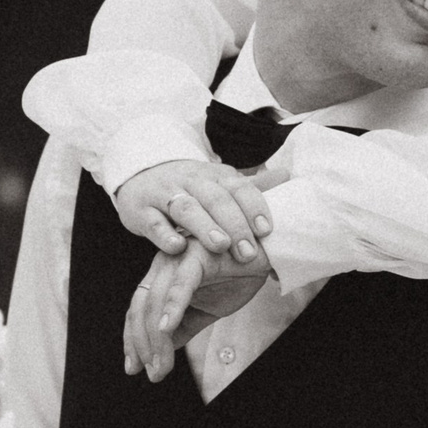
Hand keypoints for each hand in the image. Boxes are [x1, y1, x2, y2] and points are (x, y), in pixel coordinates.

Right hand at [114, 157, 272, 260]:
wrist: (139, 174)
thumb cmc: (189, 187)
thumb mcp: (219, 183)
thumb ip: (251, 186)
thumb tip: (287, 175)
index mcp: (215, 176)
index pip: (238, 187)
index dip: (254, 207)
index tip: (267, 230)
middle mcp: (191, 182)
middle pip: (215, 199)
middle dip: (234, 224)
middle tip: (248, 252)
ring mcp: (164, 194)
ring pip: (186, 207)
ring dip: (203, 226)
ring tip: (219, 246)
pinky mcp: (141, 210)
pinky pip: (152, 221)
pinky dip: (164, 234)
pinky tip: (177, 248)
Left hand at [124, 239, 271, 379]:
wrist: (269, 255)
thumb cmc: (238, 276)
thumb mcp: (208, 310)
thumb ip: (184, 327)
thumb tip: (163, 350)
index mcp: (163, 277)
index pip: (139, 311)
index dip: (133, 340)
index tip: (135, 368)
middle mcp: (164, 264)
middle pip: (141, 307)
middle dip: (143, 344)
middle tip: (153, 374)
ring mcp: (179, 258)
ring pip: (157, 300)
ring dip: (157, 337)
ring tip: (162, 364)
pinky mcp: (198, 255)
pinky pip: (181, 284)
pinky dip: (172, 306)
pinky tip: (166, 328)